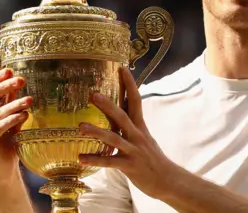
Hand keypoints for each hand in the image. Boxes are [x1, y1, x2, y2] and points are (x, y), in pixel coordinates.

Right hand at [0, 69, 32, 185]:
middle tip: (22, 80)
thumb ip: (12, 101)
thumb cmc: (10, 139)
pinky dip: (12, 120)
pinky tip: (24, 116)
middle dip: (5, 86)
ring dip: (15, 104)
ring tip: (30, 100)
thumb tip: (19, 80)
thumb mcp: (13, 116)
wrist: (4, 167)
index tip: (10, 71)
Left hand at [78, 67, 176, 198]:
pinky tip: (80, 158)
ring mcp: (134, 150)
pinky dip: (95, 160)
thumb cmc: (151, 158)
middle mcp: (137, 135)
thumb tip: (118, 111)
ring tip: (80, 127)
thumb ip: (131, 125)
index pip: (136, 100)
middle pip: (122, 116)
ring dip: (97, 132)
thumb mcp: (143, 137)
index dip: (129, 84)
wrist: (167, 179)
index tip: (122, 68)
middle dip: (108, 105)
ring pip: (114, 138)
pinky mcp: (130, 166)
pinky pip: (110, 162)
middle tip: (93, 94)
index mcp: (140, 126)